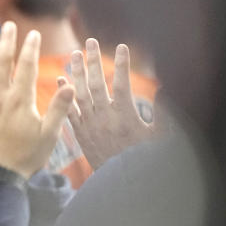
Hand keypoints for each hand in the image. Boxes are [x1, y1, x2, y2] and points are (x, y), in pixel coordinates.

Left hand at [0, 22, 74, 177]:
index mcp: (21, 101)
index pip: (26, 67)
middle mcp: (0, 99)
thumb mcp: (50, 135)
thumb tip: (71, 84)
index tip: (33, 33)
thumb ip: (60, 108)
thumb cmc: (27, 158)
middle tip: (8, 26)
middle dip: (7, 42)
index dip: (30, 48)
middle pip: (2, 64)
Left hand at [65, 40, 154, 168]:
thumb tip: (165, 92)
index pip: (122, 84)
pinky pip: (69, 111)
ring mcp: (90, 125)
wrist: (121, 184)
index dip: (122, 65)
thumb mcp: (160, 139)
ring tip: (74, 54)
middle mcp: (104, 118)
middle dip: (94, 61)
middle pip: (97, 84)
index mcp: (125, 117)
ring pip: (80, 94)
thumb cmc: (144, 161)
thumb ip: (164, 116)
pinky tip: (60, 80)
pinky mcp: (80, 134)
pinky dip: (64, 95)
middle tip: (90, 41)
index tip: (122, 47)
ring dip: (76, 73)